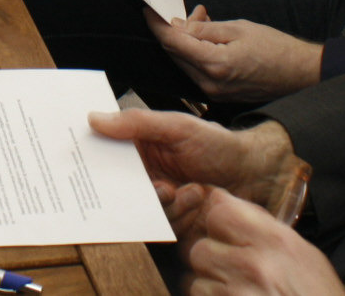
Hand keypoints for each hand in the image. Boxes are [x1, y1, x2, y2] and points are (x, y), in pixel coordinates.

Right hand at [87, 107, 298, 212]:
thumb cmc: (216, 143)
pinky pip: (161, 226)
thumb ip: (137, 122)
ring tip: (192, 189)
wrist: (250, 172)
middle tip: (164, 187)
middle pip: (120, 189)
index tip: (97, 167)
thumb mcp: (177, 126)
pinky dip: (180, 215)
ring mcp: (157, 198)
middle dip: (143, 190)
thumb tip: (94, 118)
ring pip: (141, 211)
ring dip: (169, 203)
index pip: (107, 153)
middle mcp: (144, 173)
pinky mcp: (170, 220)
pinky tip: (198, 199)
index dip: (97, 160)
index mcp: (140, 146)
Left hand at [147, 7, 322, 101]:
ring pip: (186, 62)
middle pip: (176, 53)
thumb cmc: (275, 48)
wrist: (300, 74)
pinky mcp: (219, 95)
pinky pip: (198, 71)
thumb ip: (205, 29)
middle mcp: (209, 83)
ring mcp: (214, 92)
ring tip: (208, 21)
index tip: (148, 11)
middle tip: (196, 13)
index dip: (157, 25)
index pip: (173, 42)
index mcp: (214, 64)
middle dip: (177, 29)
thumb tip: (178, 26)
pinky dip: (198, 53)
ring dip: (188, 41)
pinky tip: (212, 39)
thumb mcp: (239, 28)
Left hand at [183, 188, 344, 295]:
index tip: (224, 228)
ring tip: (235, 293)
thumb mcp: (306, 256)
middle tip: (228, 268)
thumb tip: (230, 207)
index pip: (219, 211)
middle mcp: (252, 267)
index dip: (218, 220)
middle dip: (210, 258)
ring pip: (196, 282)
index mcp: (274, 242)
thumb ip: (267, 230)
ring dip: (210, 288)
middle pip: (199, 249)